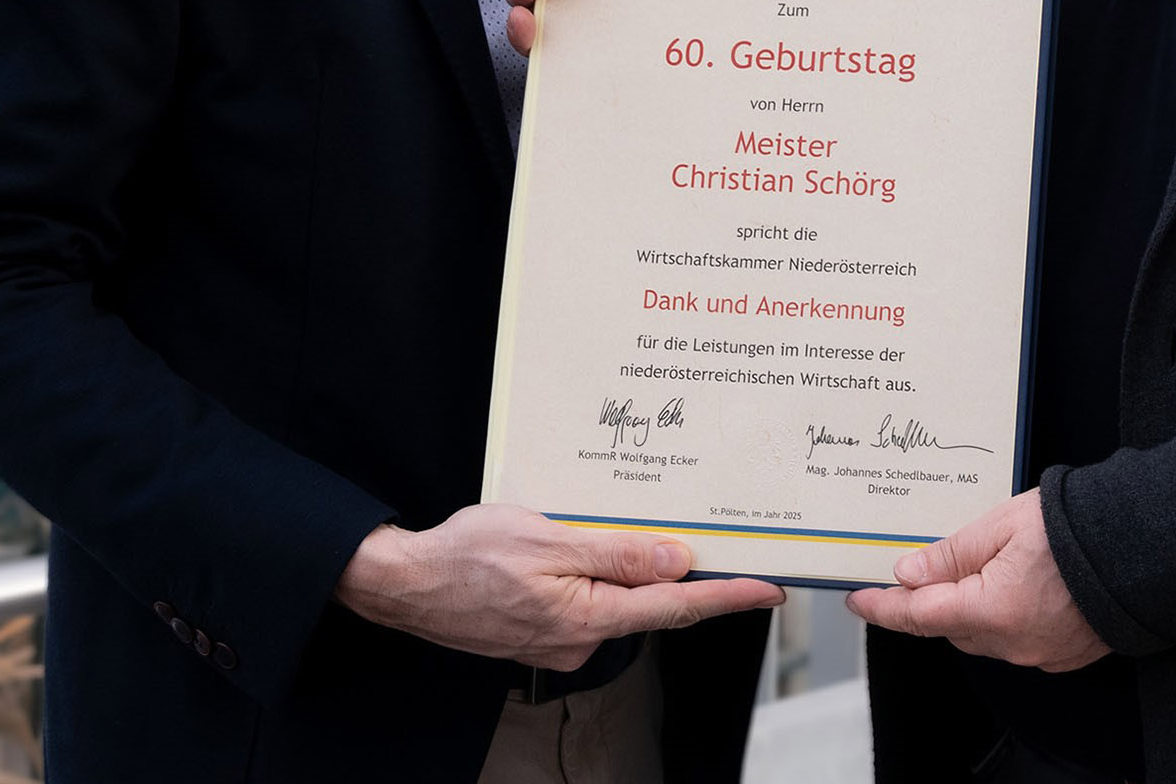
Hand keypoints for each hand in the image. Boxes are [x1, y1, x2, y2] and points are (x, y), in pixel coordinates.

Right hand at [334, 501, 780, 668]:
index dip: (728, 596)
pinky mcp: (544, 635)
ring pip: (616, 601)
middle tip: (716, 542)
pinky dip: (596, 578)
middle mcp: (581, 640)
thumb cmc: (467, 555)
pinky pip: (587, 604)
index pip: (677, 607)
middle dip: (682, 575)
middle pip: (651, 604)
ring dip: (629, 570)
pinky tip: (582, 551)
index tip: (769, 588)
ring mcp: (561, 642)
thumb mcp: (546, 539)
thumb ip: (616, 552)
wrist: (406, 584)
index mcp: (588, 616)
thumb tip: (678, 561)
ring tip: (624, 532)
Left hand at [847, 490, 1110, 670]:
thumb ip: (950, 554)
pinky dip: (1004, 616)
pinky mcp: (1063, 653)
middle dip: (932, 601)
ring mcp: (1039, 652)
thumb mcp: (1001, 525)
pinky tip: (1015, 584)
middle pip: (950, 627)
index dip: (883, 608)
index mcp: (990, 611)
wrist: (1142, 549)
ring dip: (970, 608)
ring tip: (980, 566)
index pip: (918, 615)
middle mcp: (1012, 642)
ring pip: (982, 634)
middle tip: (921, 567)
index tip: (857, 600)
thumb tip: (909, 574)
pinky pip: (1016, 639)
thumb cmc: (1076, 528)